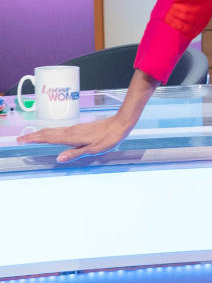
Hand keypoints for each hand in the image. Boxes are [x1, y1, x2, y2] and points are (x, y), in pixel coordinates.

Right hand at [16, 68, 156, 162]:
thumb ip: (76, 153)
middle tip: (20, 139)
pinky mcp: (80, 128)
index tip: (21, 140)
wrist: (120, 124)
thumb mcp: (94, 149)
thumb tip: (59, 158)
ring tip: (32, 137)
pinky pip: (61, 130)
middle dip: (34, 135)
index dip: (34, 138)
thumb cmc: (109, 138)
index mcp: (72, 137)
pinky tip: (52, 134)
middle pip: (48, 132)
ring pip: (54, 130)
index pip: (48, 137)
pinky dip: (52, 132)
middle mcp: (71, 131)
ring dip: (41, 133)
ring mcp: (76, 129)